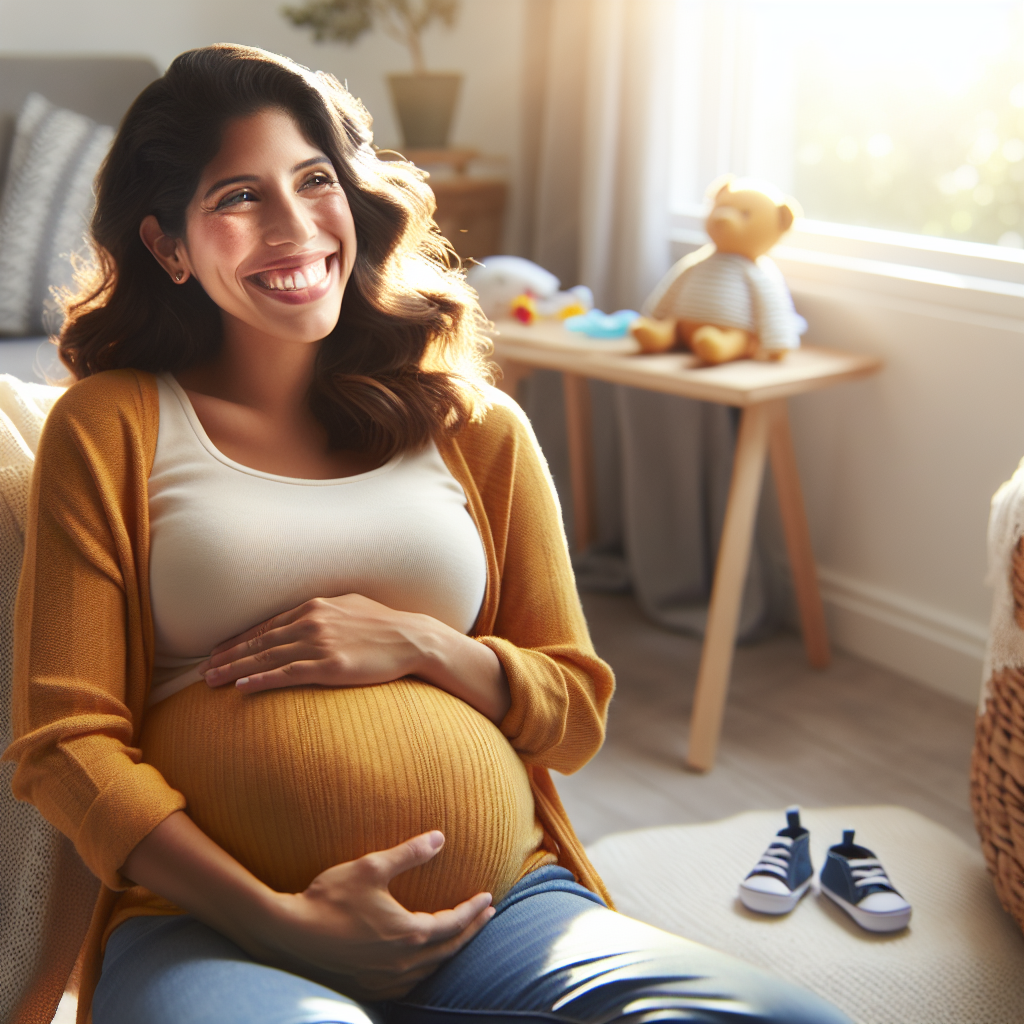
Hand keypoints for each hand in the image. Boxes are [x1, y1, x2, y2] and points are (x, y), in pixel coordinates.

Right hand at [122, 814, 492, 1002]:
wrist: (289, 934)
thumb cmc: (330, 897)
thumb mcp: (371, 867)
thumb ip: (409, 852)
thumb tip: (440, 837)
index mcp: (408, 934)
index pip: (454, 924)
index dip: (474, 910)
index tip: (489, 897)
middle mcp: (403, 963)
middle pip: (449, 949)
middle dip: (471, 931)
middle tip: (487, 915)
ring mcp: (386, 979)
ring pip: (431, 968)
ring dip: (450, 951)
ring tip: (460, 936)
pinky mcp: (369, 987)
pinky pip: (411, 981)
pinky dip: (427, 968)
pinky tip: (424, 960)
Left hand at [199, 594, 425, 695]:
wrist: (412, 639)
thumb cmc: (384, 623)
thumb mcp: (350, 605)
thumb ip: (324, 611)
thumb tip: (307, 615)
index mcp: (314, 606)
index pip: (265, 625)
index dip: (238, 640)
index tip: (217, 651)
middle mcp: (311, 622)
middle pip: (258, 642)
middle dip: (226, 656)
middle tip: (202, 670)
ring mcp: (319, 643)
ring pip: (266, 658)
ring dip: (233, 669)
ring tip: (210, 681)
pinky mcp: (330, 666)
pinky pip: (287, 674)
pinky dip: (261, 680)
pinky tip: (241, 687)